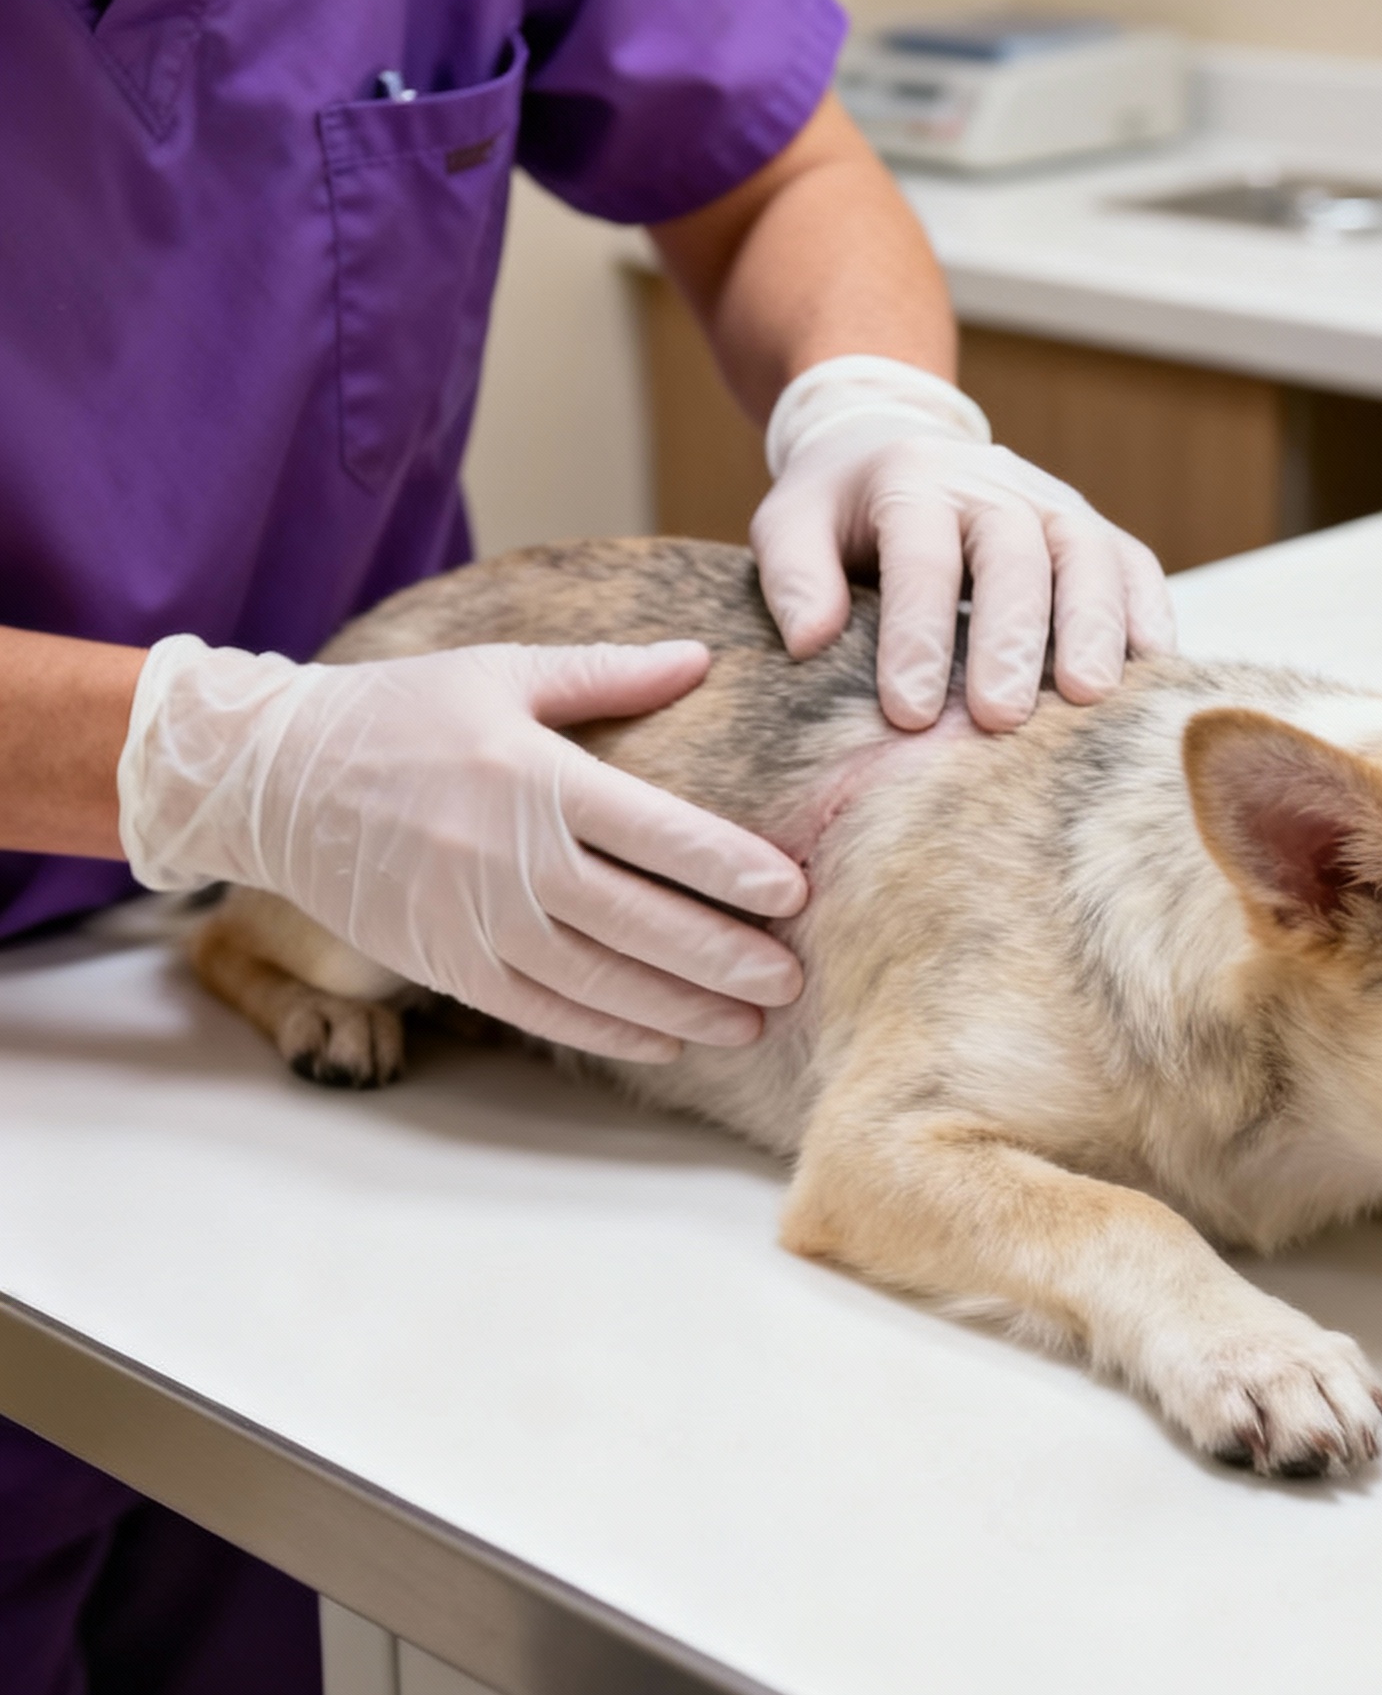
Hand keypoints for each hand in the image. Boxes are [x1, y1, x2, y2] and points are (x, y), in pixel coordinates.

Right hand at [119, 637, 806, 1061]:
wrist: (272, 777)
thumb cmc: (398, 712)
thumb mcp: (500, 670)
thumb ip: (607, 672)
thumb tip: (701, 656)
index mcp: (535, 778)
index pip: (657, 833)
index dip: (731, 869)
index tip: (796, 894)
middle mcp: (509, 857)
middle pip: (641, 921)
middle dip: (725, 957)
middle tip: (794, 981)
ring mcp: (475, 920)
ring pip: (599, 980)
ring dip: (682, 1007)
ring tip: (752, 1024)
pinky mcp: (446, 963)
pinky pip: (540, 1010)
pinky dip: (607, 1030)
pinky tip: (665, 1039)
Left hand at [750, 357, 1175, 731]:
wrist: (899, 447)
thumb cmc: (840, 511)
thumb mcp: (789, 523)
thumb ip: (793, 575)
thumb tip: (812, 640)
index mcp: (913, 479)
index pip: (922, 556)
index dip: (918, 634)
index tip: (910, 713)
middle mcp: (995, 483)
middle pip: (1015, 554)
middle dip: (1010, 639)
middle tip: (998, 718)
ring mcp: (1057, 505)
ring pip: (1089, 557)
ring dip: (1092, 628)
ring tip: (1087, 699)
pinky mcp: (1099, 533)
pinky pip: (1137, 569)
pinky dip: (1149, 618)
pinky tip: (1149, 678)